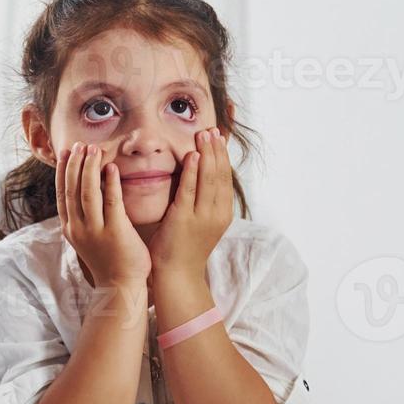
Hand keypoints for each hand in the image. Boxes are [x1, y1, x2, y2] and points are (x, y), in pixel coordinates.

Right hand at [56, 142, 150, 290]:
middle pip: (72, 189)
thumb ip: (83, 217)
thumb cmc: (108, 260)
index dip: (62, 171)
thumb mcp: (86, 238)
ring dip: (89, 168)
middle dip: (74, 164)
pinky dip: (109, 183)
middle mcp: (78, 228)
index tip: (65, 152)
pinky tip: (111, 168)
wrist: (120, 286)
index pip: (61, 193)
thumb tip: (81, 192)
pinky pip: (111, 202)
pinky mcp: (115, 232)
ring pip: (87, 192)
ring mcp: (95, 231)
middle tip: (80, 145)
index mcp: (70, 228)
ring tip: (93, 150)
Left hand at [147, 127, 233, 285]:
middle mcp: (217, 213)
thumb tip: (203, 175)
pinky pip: (190, 190)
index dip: (223, 155)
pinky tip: (192, 155)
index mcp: (223, 213)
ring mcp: (202, 217)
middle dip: (217, 150)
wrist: (177, 274)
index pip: (226, 177)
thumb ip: (204, 199)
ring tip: (205, 135)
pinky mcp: (184, 219)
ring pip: (209, 179)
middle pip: (220, 175)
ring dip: (207, 155)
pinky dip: (193, 171)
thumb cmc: (185, 246)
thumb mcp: (202, 221)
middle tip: (212, 129)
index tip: (220, 135)